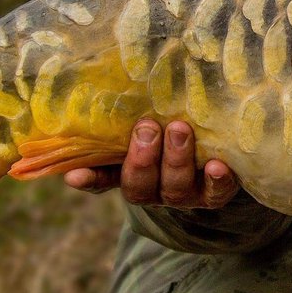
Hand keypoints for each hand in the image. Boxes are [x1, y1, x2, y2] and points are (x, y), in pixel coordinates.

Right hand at [62, 119, 239, 209]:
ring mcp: (184, 194)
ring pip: (175, 187)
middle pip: (140, 186)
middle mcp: (153, 189)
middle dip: (143, 159)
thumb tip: (95, 99)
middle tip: (148, 127)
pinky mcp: (214, 193)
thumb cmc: (170, 129)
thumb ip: (126, 118)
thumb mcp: (146, 123)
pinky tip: (217, 165)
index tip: (73, 175)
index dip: (89, 179)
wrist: (216, 147)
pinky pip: (215, 192)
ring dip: (176, 159)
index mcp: (129, 172)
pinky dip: (216, 180)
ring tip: (180, 130)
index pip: (102, 179)